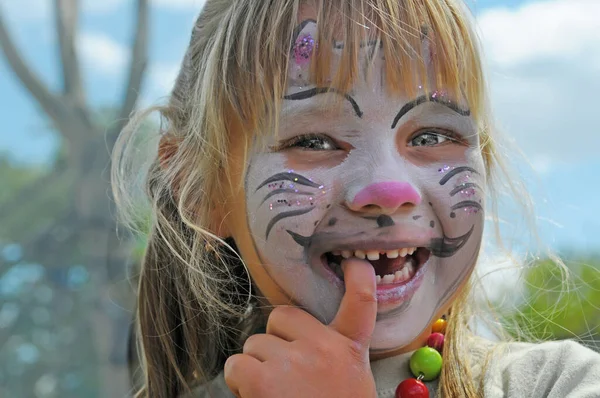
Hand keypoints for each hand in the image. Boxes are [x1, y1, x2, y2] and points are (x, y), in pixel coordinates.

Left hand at [224, 258, 377, 397]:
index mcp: (349, 349)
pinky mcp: (264, 378)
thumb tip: (292, 339)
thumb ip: (331, 355)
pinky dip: (238, 382)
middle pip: (281, 318)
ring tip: (274, 394)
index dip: (359, 279)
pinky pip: (237, 363)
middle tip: (285, 374)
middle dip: (276, 340)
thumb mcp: (349, 382)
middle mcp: (324, 347)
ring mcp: (294, 360)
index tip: (353, 263)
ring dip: (257, 365)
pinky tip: (254, 397)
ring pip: (255, 343)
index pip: (362, 303)